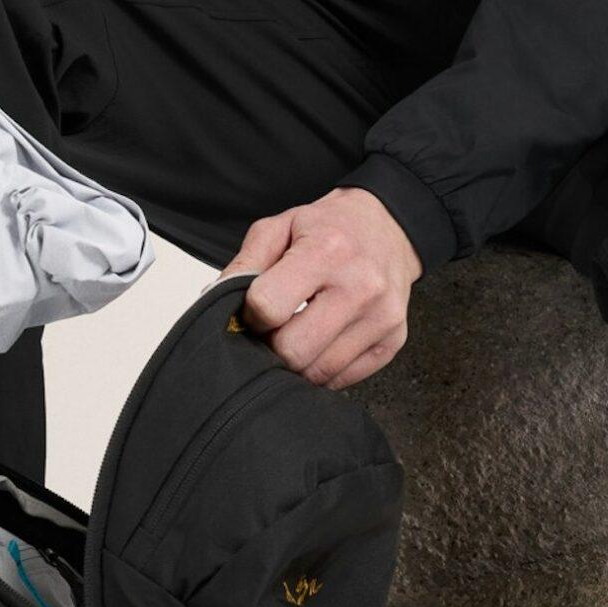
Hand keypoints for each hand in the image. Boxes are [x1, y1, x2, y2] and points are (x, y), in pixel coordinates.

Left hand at [216, 187, 420, 389]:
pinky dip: (323, 370)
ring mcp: (381, 317)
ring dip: (296, 363)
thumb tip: (214, 304)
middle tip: (273, 330)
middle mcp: (360, 285)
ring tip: (297, 335)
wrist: (389, 228)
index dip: (251, 314)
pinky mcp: (393, 341)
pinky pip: (343, 379)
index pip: (268, 307)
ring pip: (317, 373)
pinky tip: (322, 342)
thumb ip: (244, 264)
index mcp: (327, 251)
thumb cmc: (331, 228)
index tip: (256, 310)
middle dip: (271, 346)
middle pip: (292, 351)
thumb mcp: (281, 227)